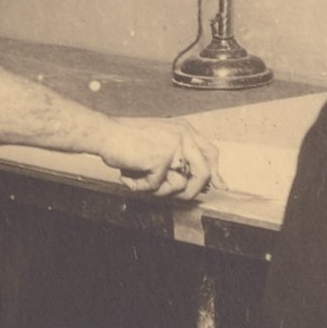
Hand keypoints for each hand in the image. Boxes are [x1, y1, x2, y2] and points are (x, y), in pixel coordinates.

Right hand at [99, 116, 216, 200]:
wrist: (107, 133)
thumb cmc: (128, 140)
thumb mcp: (160, 142)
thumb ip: (180, 157)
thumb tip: (202, 180)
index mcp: (184, 129)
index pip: (211, 153)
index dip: (215, 173)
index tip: (219, 187)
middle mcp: (183, 135)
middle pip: (204, 173)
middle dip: (193, 191)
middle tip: (181, 197)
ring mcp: (173, 146)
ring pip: (180, 185)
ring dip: (159, 189)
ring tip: (142, 178)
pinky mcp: (161, 158)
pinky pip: (157, 186)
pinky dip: (140, 186)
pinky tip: (130, 174)